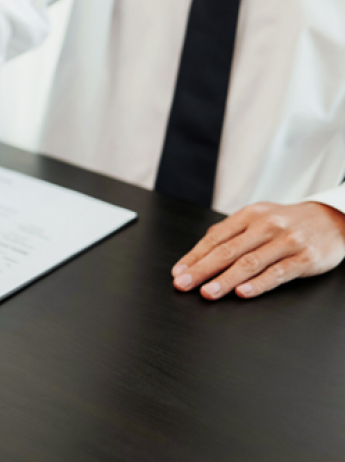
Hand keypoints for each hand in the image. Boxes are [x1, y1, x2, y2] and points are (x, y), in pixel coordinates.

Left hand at [172, 202, 344, 299]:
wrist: (332, 219)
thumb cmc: (287, 222)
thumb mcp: (258, 218)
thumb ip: (230, 233)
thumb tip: (198, 252)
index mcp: (249, 215)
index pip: (215, 238)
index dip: (194, 257)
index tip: (179, 272)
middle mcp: (266, 226)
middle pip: (228, 250)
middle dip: (202, 269)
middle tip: (184, 284)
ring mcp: (286, 242)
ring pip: (250, 263)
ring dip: (225, 280)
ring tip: (207, 292)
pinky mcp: (305, 258)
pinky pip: (278, 273)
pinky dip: (258, 284)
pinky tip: (243, 293)